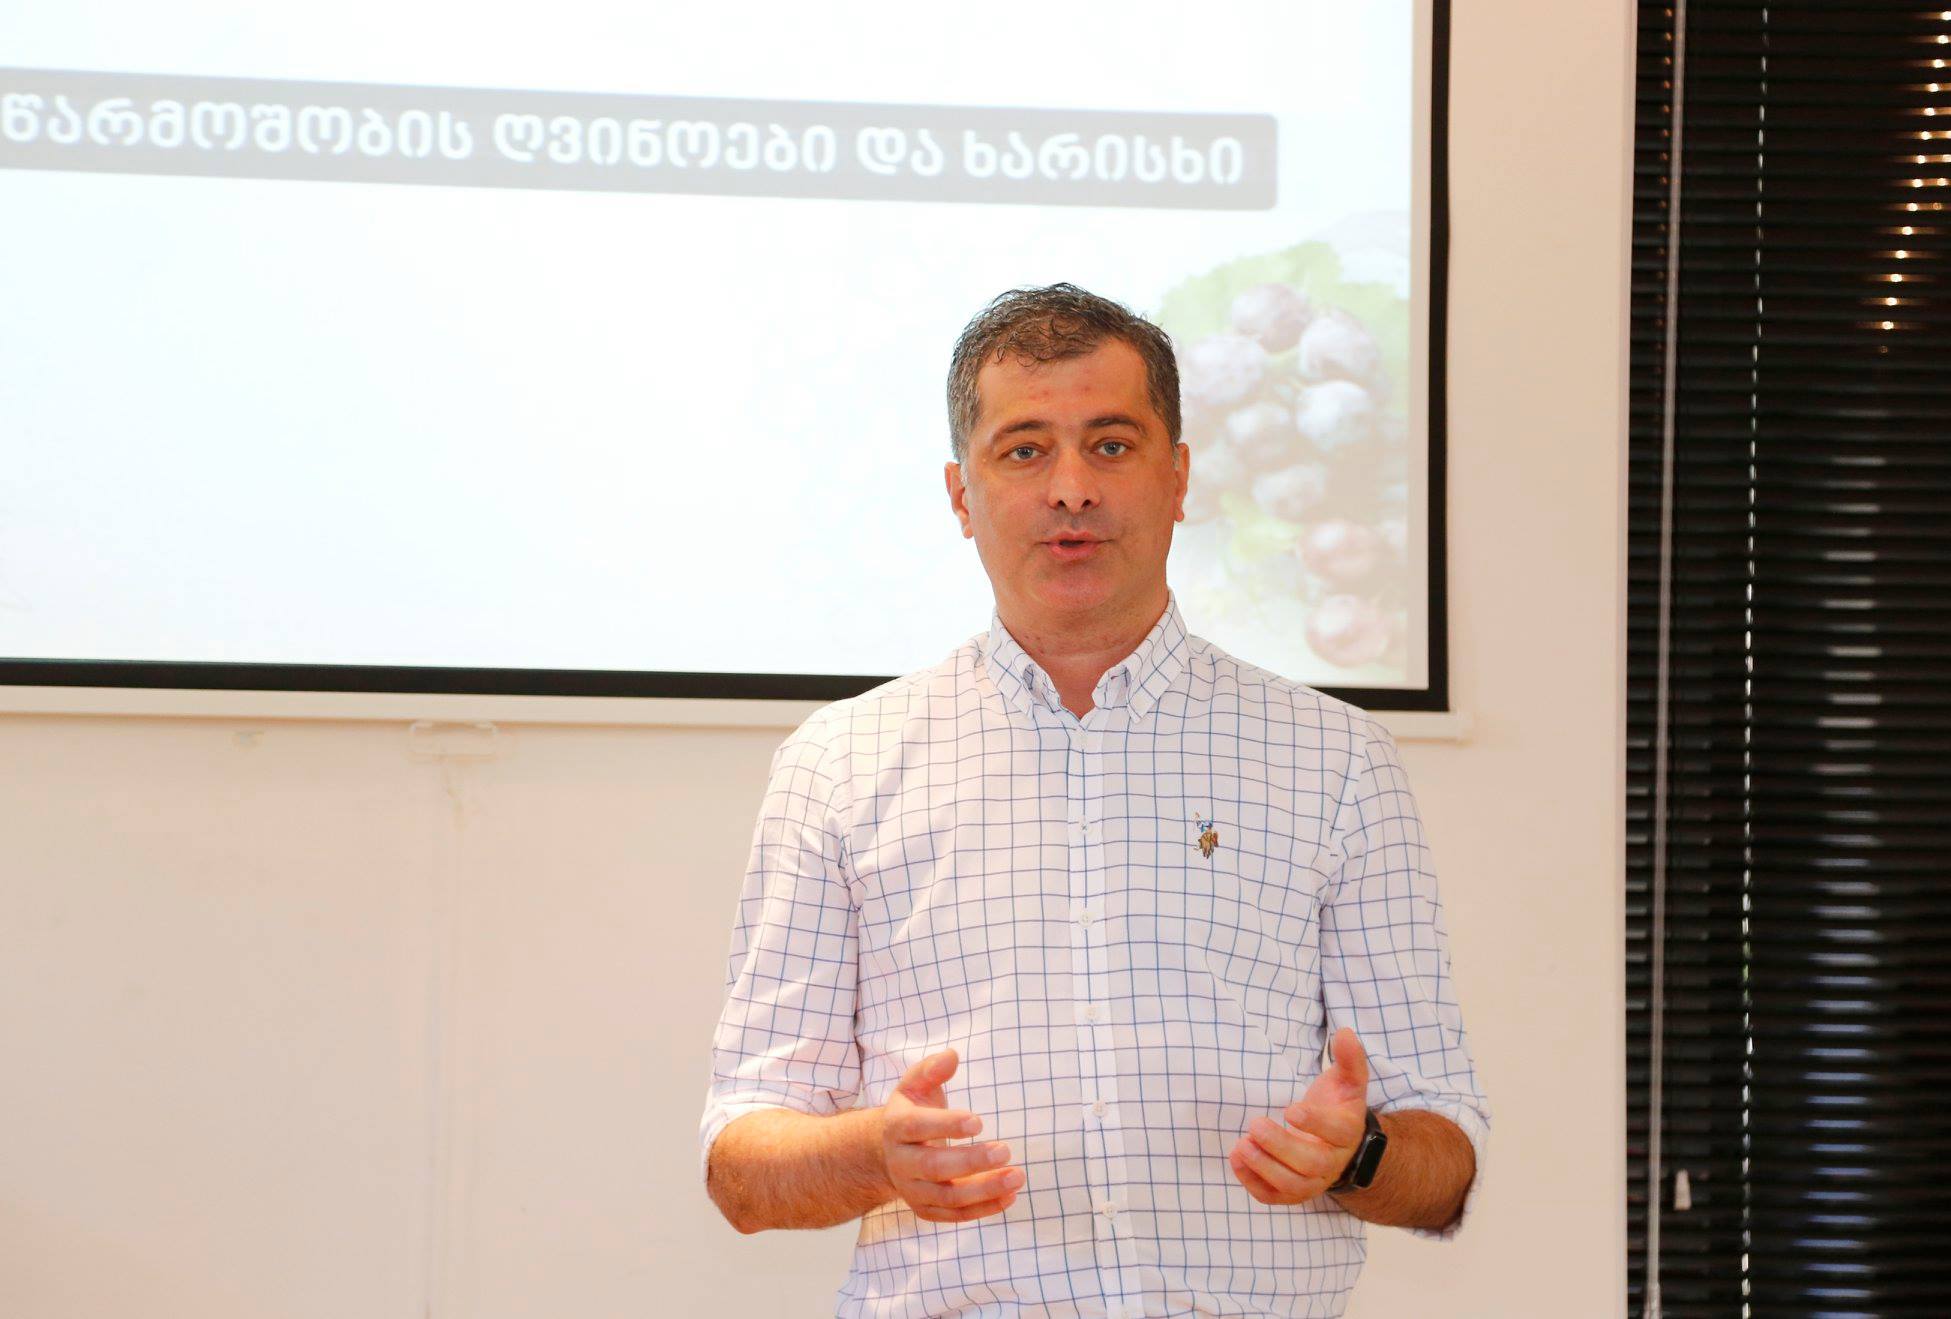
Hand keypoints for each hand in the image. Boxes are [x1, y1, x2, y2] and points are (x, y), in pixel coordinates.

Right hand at [880, 1048, 1023, 1223]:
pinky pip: (955, 1215)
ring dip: (984, 1189)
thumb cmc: (912, 1112)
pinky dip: (983, 1209)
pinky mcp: (925, 1209)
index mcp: (896, 1127)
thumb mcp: (915, 1085)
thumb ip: (931, 1069)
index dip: (947, 1125)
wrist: (886, 1152)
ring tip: (1017, 1176)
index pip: (917, 1127)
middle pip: (934, 1166)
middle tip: (1005, 1150)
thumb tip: (952, 1056)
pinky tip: (1010, 1196)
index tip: (979, 1121)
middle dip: (971, 1161)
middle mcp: (901, 1162)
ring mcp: (912, 1190)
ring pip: (947, 1197)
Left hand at [1228, 1027, 1370, 1205]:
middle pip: (1312, 1164)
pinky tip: (1237, 1159)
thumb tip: (1345, 1033)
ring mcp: (1314, 1180)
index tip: (1290, 1109)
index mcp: (1347, 1132)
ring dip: (1265, 1168)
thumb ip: (1349, 1058)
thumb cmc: (1338, 1107)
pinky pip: (1276, 1197)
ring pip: (1294, 1186)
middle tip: (1255, 1125)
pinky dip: (1254, 1184)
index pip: (1338, 1132)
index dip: (1316, 1123)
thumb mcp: (1348, 1081)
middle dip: (1281, 1147)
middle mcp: (1333, 1161)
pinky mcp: (1294, 1191)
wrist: (1340, 1144)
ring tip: (1241, 1146)